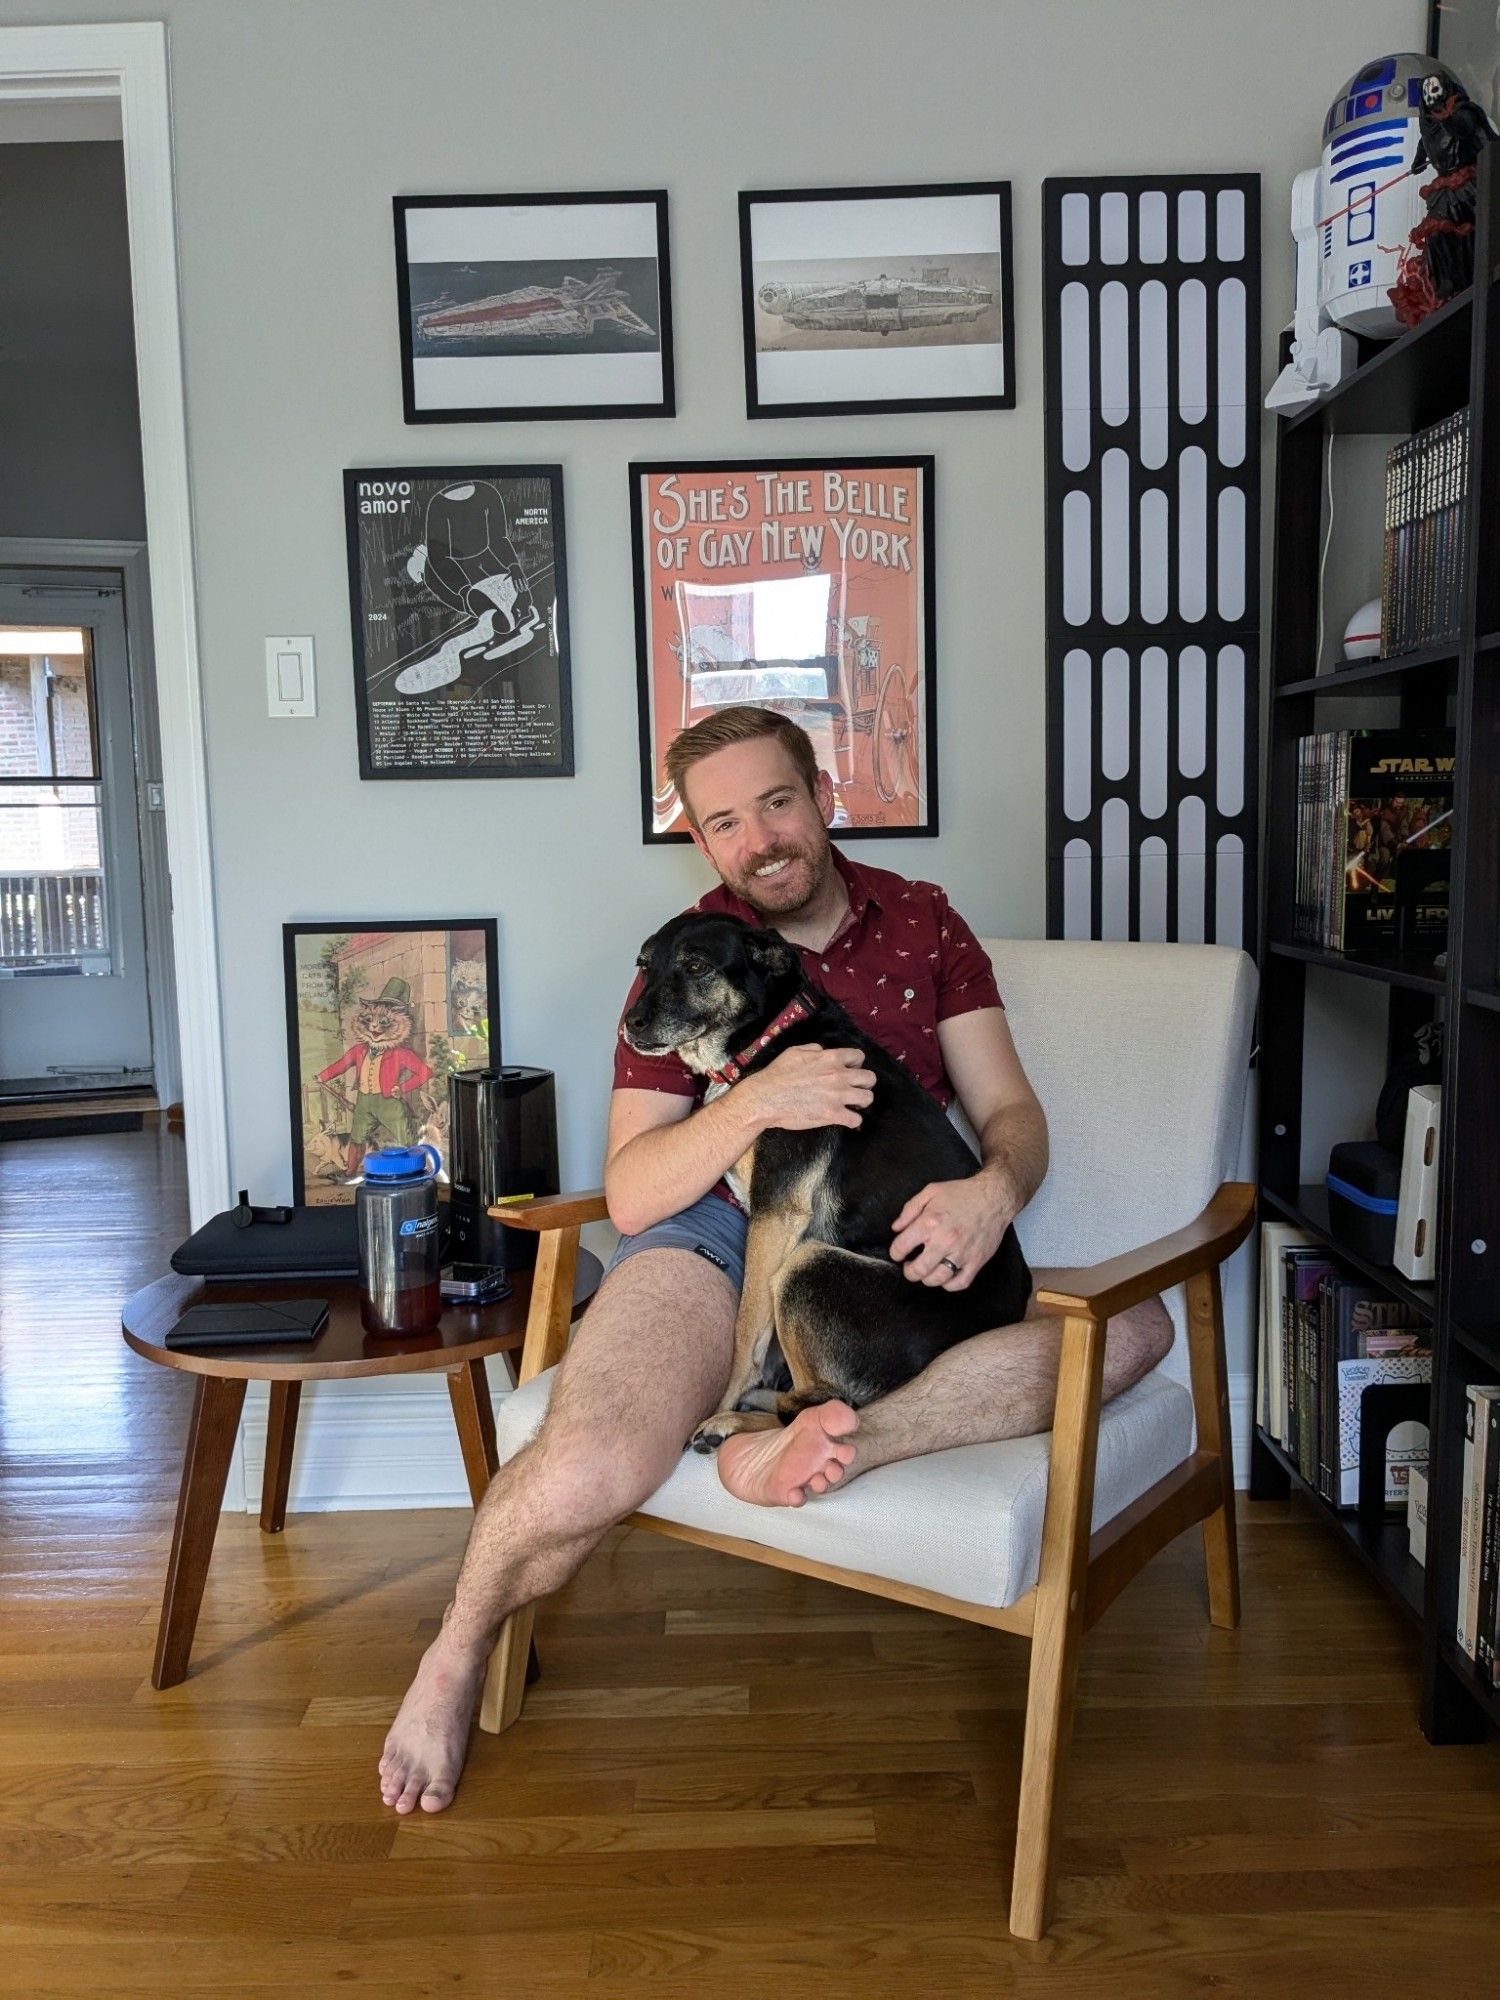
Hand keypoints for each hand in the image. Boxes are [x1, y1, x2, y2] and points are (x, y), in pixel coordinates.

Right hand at [739, 1043, 875, 1132]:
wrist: (765, 1098)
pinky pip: (856, 1119)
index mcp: (831, 1058)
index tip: (850, 1071)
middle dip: (864, 1083)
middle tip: (853, 1088)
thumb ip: (813, 1049)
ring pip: (868, 1098)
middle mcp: (839, 1075)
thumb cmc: (777, 1074)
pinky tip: (846, 1119)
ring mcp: (837, 1096)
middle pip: (869, 1078)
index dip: (856, 1064)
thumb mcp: (795, 1051)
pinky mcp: (832, 1114)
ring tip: (852, 1104)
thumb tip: (822, 1051)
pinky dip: (853, 1120)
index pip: (859, 1056)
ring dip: (861, 1101)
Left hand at [889, 1173, 1015, 1288]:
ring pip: (937, 1279)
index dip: (895, 1253)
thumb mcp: (930, 1191)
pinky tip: (945, 1276)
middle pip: (918, 1270)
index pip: (901, 1247)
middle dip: (909, 1271)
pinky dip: (949, 1285)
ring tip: (926, 1270)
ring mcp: (962, 1254)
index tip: (898, 1253)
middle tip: (910, 1266)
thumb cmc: (961, 1193)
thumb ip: (909, 1209)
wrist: (994, 1198)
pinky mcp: (976, 1262)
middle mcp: (945, 1241)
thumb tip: (896, 1228)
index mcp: (930, 1223)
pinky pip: (959, 1283)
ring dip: (927, 1279)